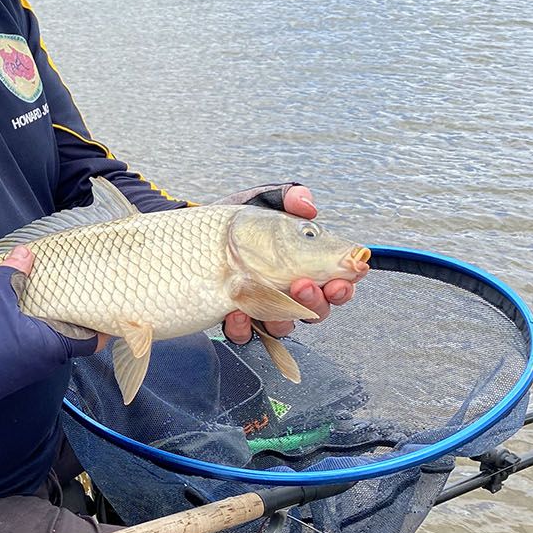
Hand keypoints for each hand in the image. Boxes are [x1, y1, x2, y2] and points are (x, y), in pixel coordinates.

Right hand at [0, 246, 98, 436]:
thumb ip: (13, 274)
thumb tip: (26, 253)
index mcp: (53, 345)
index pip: (93, 340)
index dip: (103, 326)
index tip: (106, 309)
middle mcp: (47, 362)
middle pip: (73, 340)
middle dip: (75, 320)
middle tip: (74, 297)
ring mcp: (30, 371)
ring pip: (51, 347)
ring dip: (52, 329)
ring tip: (48, 303)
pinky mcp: (13, 374)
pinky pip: (32, 353)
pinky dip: (33, 337)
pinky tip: (21, 321)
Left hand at [222, 184, 366, 344]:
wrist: (190, 238)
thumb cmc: (234, 223)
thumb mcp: (259, 202)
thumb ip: (288, 198)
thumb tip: (309, 206)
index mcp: (304, 268)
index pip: (335, 285)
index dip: (343, 287)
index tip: (339, 282)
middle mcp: (287, 293)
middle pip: (317, 311)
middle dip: (316, 302)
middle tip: (304, 285)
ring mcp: (262, 307)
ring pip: (284, 326)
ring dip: (282, 315)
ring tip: (271, 296)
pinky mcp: (235, 320)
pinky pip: (245, 335)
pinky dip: (242, 327)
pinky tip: (236, 312)